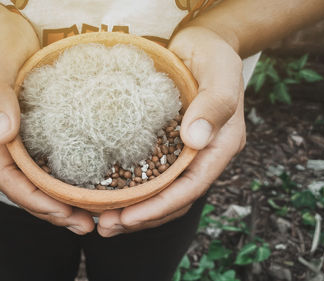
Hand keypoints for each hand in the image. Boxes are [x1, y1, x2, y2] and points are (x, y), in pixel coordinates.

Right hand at [0, 9, 94, 234]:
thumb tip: (3, 136)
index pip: (9, 180)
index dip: (34, 202)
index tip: (62, 214)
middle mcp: (6, 143)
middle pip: (27, 189)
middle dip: (54, 211)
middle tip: (87, 225)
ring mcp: (22, 137)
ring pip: (41, 179)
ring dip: (63, 201)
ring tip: (93, 215)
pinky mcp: (39, 127)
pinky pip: (52, 159)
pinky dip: (68, 177)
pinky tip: (91, 184)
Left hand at [97, 26, 245, 236]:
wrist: (203, 43)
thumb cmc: (213, 53)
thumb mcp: (219, 71)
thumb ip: (214, 104)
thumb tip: (195, 140)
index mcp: (221, 145)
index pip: (191, 187)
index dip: (160, 207)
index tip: (128, 217)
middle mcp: (203, 155)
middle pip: (175, 199)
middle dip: (142, 217)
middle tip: (105, 226)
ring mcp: (185, 152)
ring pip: (162, 192)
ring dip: (135, 210)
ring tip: (102, 220)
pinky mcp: (168, 144)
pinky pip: (151, 174)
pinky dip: (132, 189)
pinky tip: (108, 193)